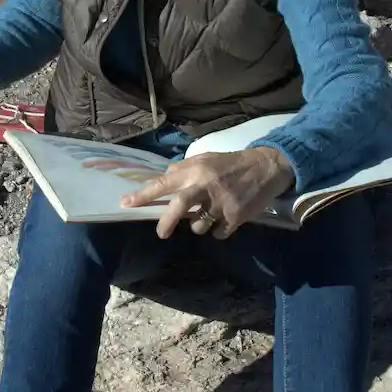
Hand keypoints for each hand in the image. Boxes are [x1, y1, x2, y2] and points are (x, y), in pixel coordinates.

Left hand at [120, 147, 295, 239]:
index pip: (163, 183)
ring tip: (208, 214)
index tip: (125, 203)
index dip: (143, 195)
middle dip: (167, 223)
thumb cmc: (230, 163)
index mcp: (195, 170)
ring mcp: (222, 203)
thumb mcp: (206, 158)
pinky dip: (218, 230)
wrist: (266, 168)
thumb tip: (163, 179)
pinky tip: (225, 219)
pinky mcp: (236, 216)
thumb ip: (184, 169)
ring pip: (198, 226)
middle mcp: (206, 185)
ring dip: (198, 225)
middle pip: (179, 207)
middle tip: (161, 233)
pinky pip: (218, 233)